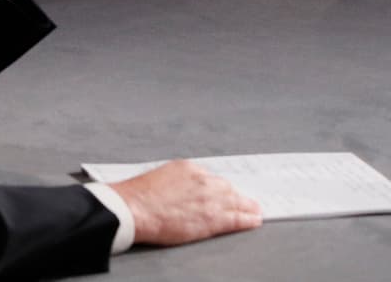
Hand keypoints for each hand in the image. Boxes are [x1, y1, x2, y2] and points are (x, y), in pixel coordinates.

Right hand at [110, 160, 262, 245]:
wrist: (134, 208)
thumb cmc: (140, 196)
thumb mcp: (161, 177)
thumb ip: (177, 182)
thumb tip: (181, 190)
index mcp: (189, 169)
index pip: (211, 178)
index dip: (220, 188)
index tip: (226, 192)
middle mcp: (203, 181)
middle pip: (226, 188)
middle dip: (236, 196)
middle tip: (247, 201)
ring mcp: (209, 199)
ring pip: (235, 201)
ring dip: (246, 206)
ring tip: (255, 211)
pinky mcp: (211, 217)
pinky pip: (235, 218)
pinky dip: (247, 219)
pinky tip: (254, 221)